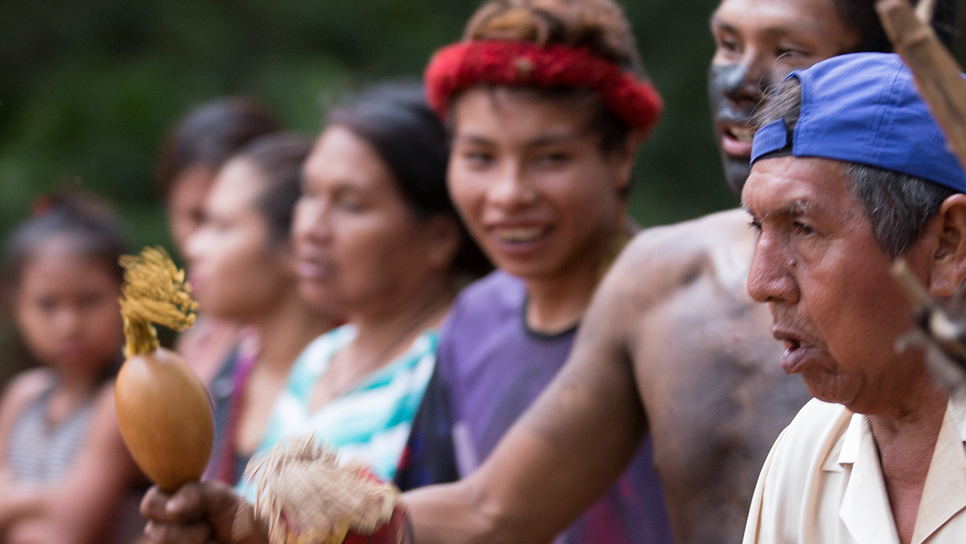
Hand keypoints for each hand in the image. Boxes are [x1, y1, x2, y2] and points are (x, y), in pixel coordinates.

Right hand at [140, 482, 266, 543]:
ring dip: (198, 542)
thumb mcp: (220, 495)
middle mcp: (162, 525)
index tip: (197, 510)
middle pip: (157, 533)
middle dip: (192, 532)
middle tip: (209, 527)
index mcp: (168, 500)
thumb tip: (171, 508)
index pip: (149, 504)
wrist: (251, 540)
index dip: (170, 508)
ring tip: (210, 538)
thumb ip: (195, 494)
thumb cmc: (235, 514)